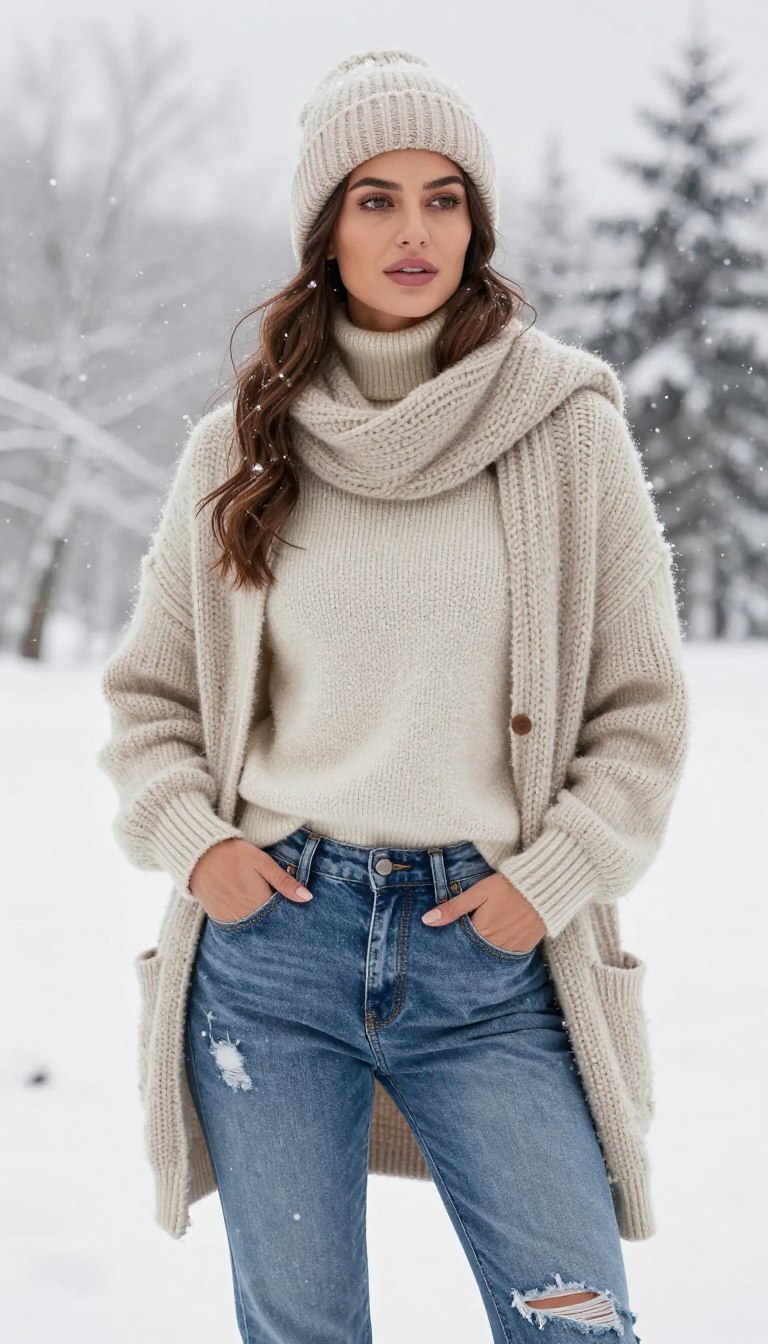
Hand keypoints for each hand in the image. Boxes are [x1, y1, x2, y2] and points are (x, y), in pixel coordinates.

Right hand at [189, 838, 312, 922]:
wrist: (199, 855)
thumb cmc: (235, 855)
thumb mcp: (263, 863)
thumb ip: (285, 882)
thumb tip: (308, 897)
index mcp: (259, 903)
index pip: (281, 919)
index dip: (290, 916)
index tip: (296, 912)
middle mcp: (245, 917)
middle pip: (268, 926)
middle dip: (276, 921)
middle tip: (278, 909)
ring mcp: (230, 920)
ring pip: (253, 929)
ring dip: (261, 923)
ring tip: (263, 909)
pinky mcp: (218, 919)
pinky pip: (237, 927)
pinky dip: (245, 922)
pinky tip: (248, 909)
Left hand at [421, 872, 545, 952]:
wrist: (544, 886)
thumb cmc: (508, 885)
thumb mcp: (478, 892)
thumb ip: (453, 908)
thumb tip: (426, 920)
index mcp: (482, 931)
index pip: (461, 945)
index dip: (452, 944)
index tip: (443, 945)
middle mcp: (496, 944)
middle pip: (475, 954)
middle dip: (467, 951)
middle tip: (459, 950)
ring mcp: (513, 948)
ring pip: (491, 956)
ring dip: (483, 953)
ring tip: (478, 946)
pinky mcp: (526, 946)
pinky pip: (508, 955)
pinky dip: (500, 951)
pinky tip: (495, 943)